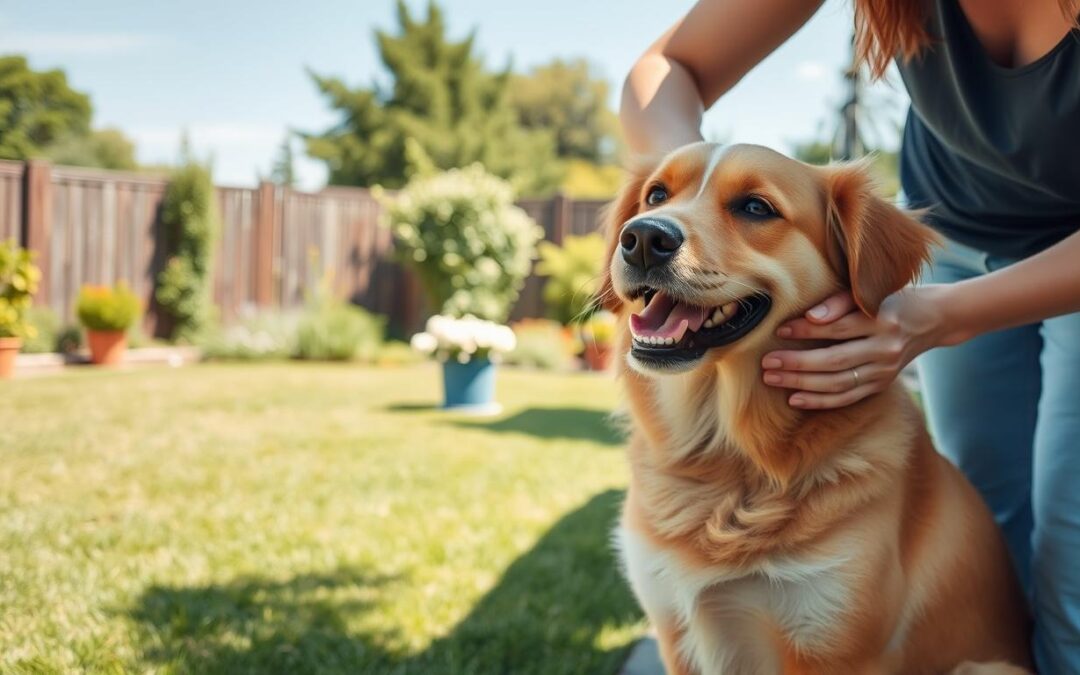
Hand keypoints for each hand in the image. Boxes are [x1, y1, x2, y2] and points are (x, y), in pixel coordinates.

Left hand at [761, 286, 953, 408]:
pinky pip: (848, 398)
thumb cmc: (891, 299)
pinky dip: (820, 401)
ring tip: (772, 378)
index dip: (806, 330)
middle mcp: (886, 349)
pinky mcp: (882, 385)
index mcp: (882, 321)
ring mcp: (885, 371)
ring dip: (802, 384)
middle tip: (767, 362)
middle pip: (834, 361)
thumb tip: (809, 317)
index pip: (837, 328)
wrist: (932, 319)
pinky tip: (795, 399)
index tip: (779, 330)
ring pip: (838, 383)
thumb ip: (839, 302)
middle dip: (797, 363)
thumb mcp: (870, 292)